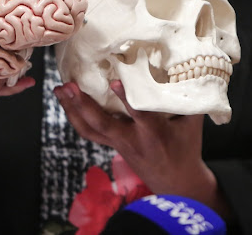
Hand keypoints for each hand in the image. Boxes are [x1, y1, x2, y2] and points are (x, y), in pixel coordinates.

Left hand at [54, 80, 230, 216]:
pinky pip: (89, 133)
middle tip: (69, 85)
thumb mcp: (192, 124)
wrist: (176, 183)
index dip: (127, 99)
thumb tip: (192, 69)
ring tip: (59, 90)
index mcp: (154, 133)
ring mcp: (118, 144)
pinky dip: (75, 117)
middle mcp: (132, 139)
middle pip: (103, 124)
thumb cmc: (186, 148)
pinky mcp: (112, 145)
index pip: (140, 114)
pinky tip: (66, 103)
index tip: (115, 82)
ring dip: (72, 110)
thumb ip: (189, 99)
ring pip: (90, 129)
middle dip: (83, 105)